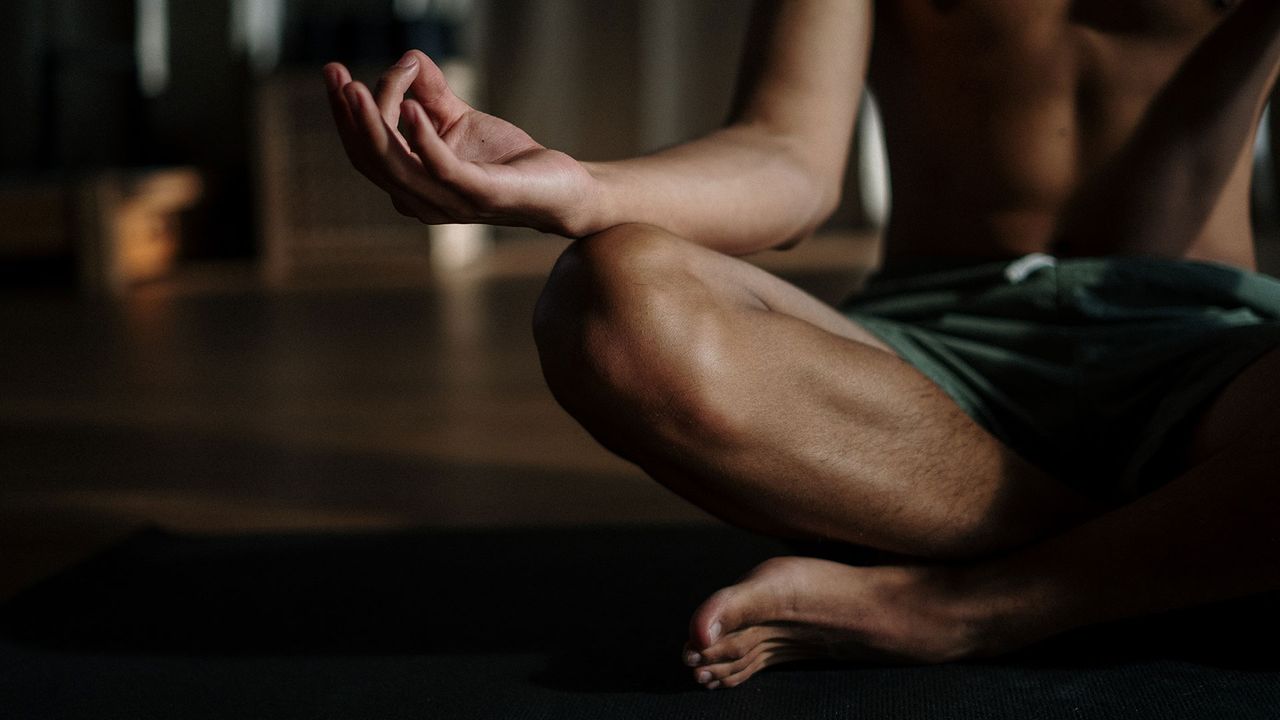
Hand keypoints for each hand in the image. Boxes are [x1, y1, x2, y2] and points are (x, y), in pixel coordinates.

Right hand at [324, 51, 602, 235]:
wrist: (561, 188)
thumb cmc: (508, 161)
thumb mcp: (460, 118)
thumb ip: (431, 93)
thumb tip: (409, 58)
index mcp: (411, 186)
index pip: (364, 151)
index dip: (344, 114)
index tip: (334, 72)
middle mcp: (421, 202)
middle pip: (370, 160)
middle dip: (348, 116)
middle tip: (335, 75)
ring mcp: (449, 204)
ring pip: (396, 167)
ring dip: (374, 124)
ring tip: (359, 88)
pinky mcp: (480, 196)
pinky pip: (441, 168)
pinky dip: (422, 137)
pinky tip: (411, 107)